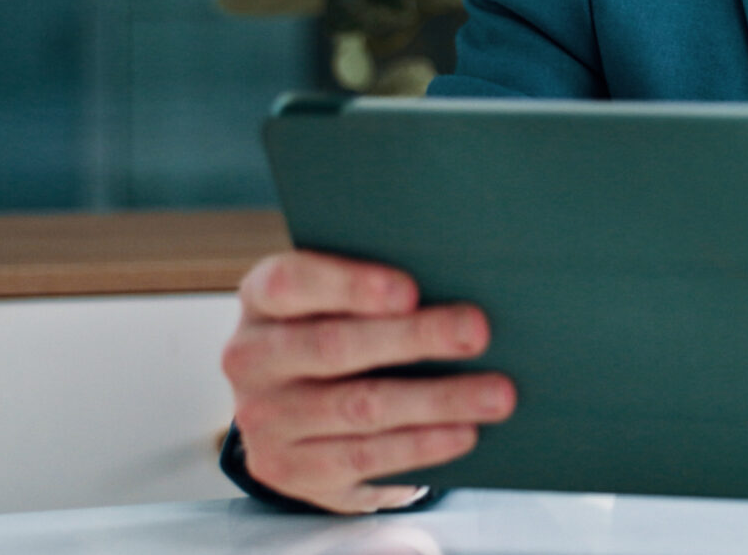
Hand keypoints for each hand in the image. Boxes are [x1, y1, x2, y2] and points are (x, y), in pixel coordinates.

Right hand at [221, 251, 515, 513]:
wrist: (297, 414)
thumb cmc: (339, 333)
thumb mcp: (341, 303)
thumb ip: (382, 290)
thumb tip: (460, 277)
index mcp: (262, 301)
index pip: (290, 282)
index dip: (349, 286)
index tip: (410, 290)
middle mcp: (250, 359)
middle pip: (333, 346)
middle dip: (414, 338)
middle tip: (477, 332)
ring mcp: (263, 420)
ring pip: (359, 407)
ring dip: (436, 400)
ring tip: (496, 394)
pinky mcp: (287, 470)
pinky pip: (363, 457)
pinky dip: (420, 444)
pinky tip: (463, 432)